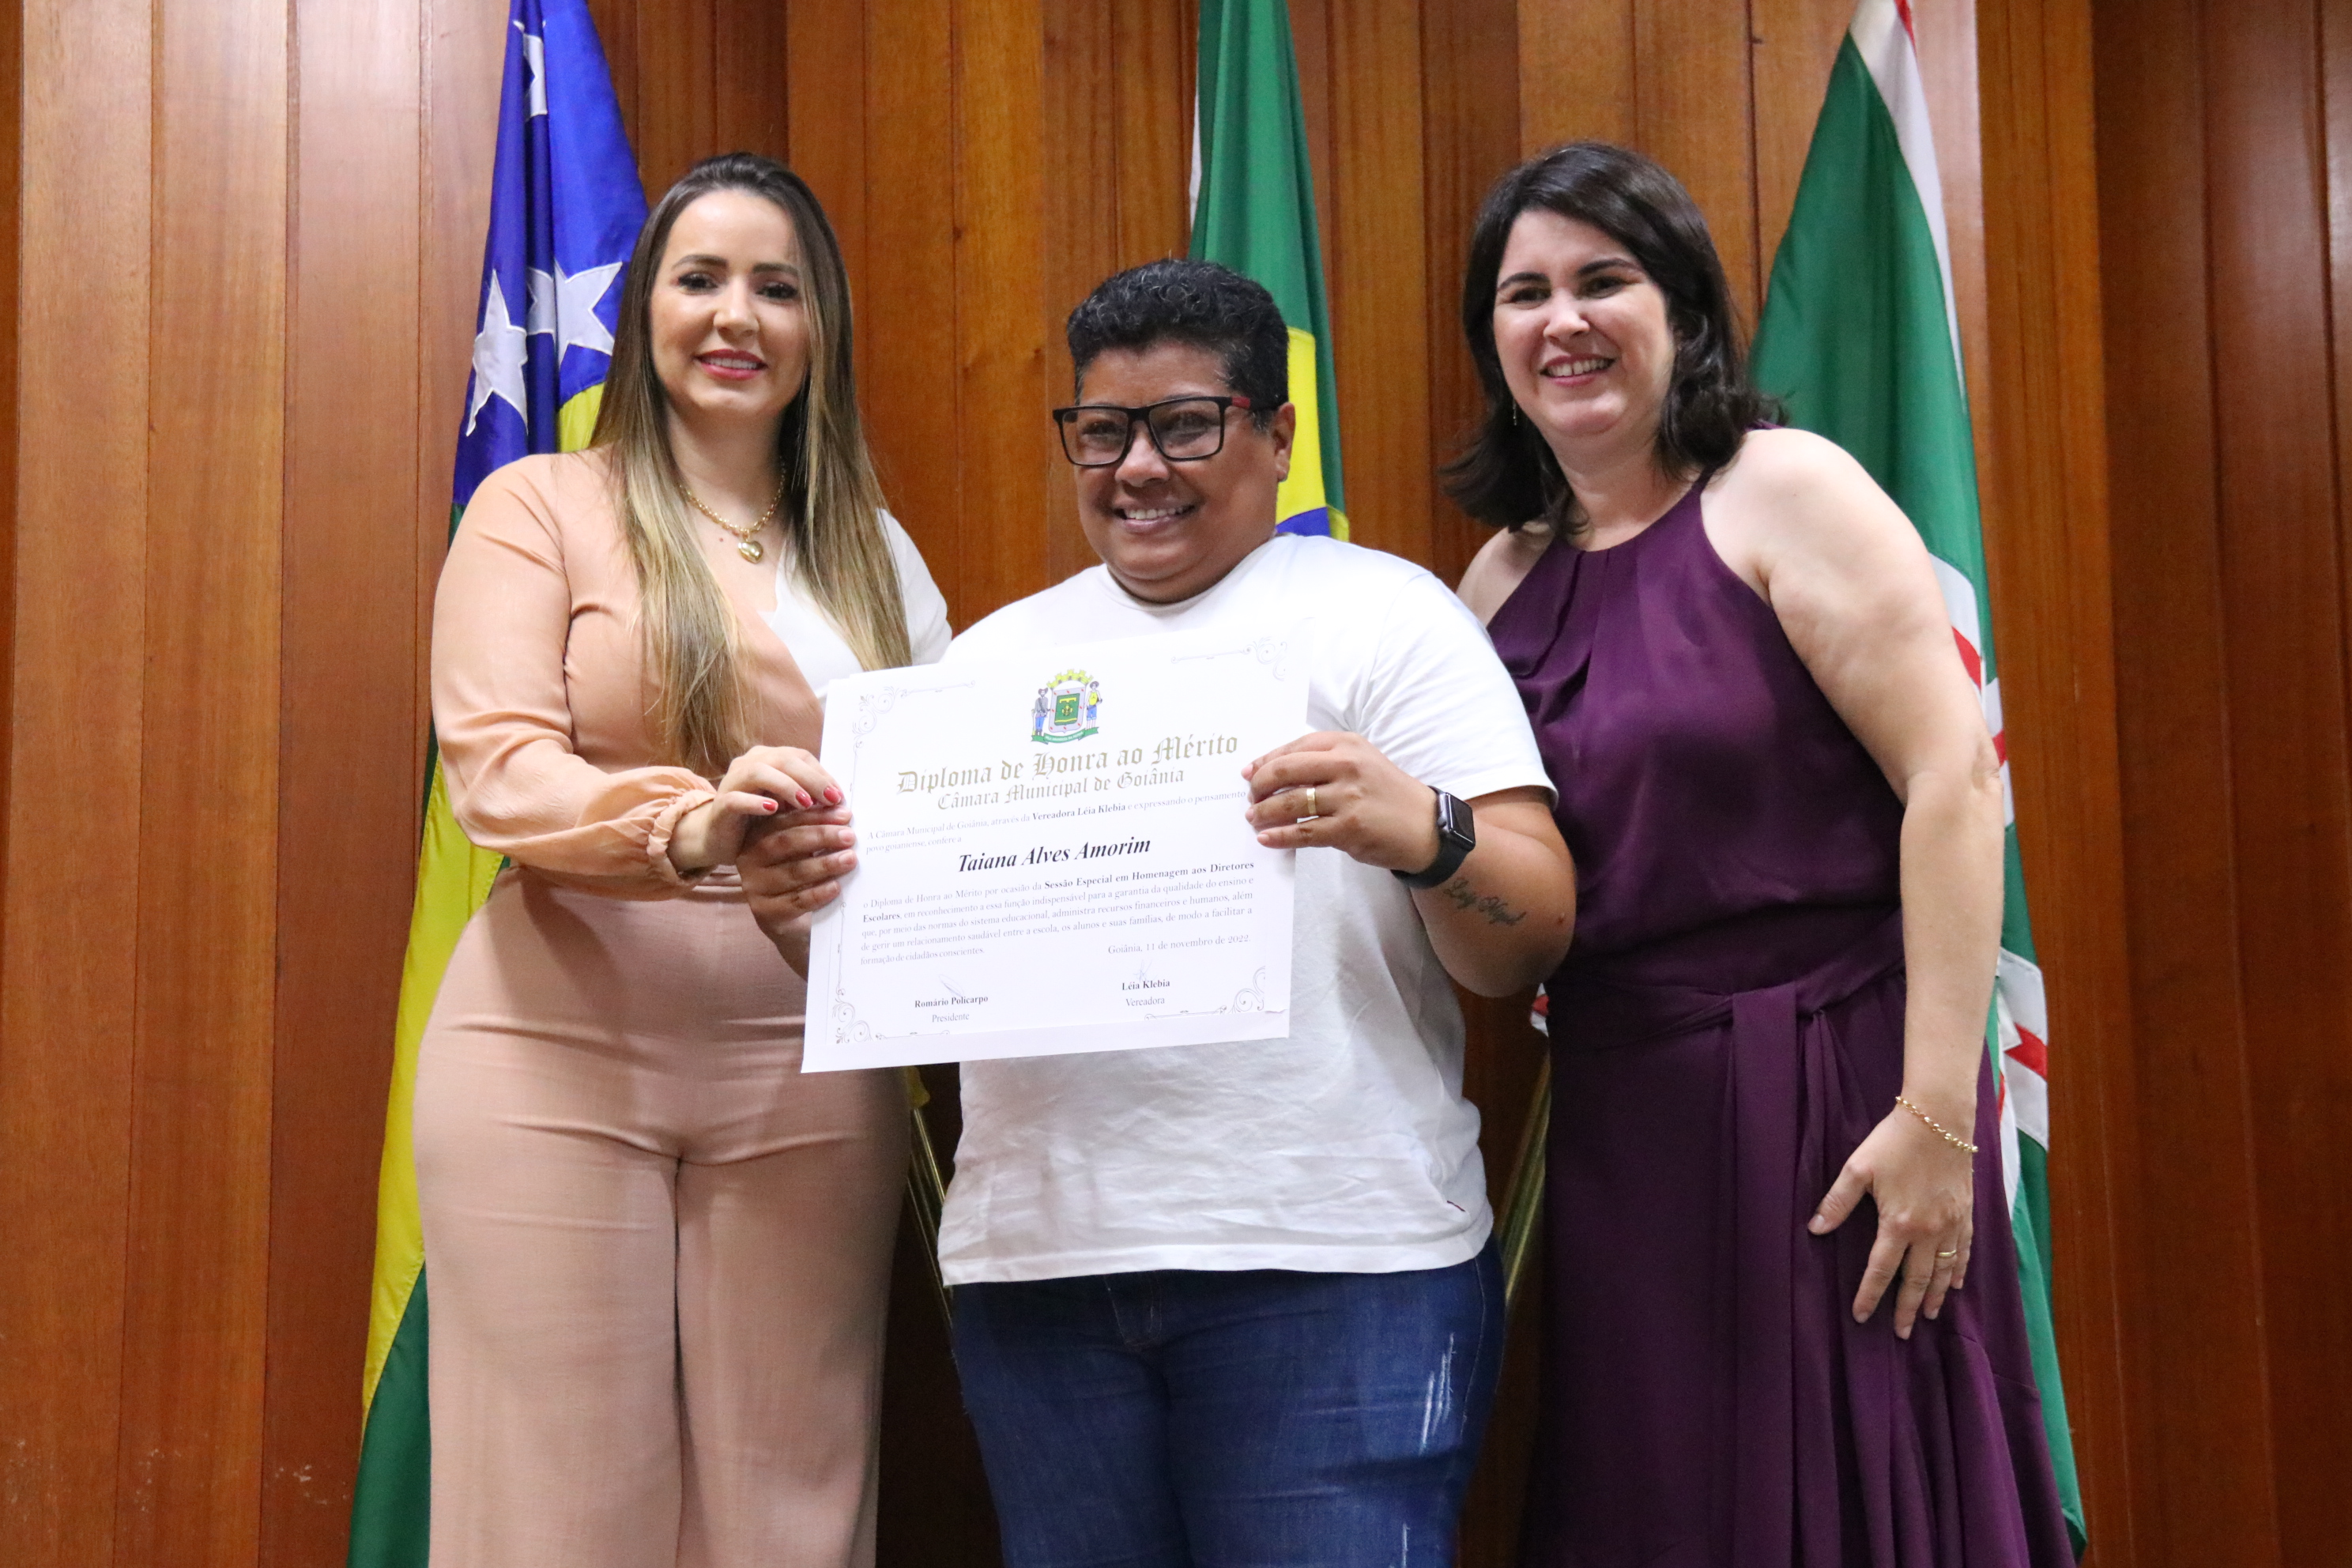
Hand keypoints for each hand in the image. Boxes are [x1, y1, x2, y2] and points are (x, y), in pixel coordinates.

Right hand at [667, 745, 840, 875]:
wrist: (721, 837)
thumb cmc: (760, 820)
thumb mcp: (788, 807)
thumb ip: (808, 797)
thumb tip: (840, 801)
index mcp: (769, 759)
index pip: (800, 756)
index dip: (821, 774)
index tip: (839, 796)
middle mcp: (749, 764)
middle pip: (783, 760)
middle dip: (811, 779)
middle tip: (831, 799)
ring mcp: (733, 782)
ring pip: (759, 772)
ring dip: (786, 786)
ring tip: (806, 804)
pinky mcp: (721, 803)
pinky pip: (736, 798)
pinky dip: (755, 802)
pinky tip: (773, 810)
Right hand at [738, 801, 857, 934]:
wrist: (789, 920)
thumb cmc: (800, 875)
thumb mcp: (804, 851)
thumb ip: (816, 830)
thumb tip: (843, 812)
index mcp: (757, 835)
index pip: (787, 821)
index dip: (816, 816)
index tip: (845, 815)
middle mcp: (750, 859)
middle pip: (786, 843)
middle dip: (821, 837)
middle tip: (849, 836)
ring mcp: (755, 887)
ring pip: (793, 872)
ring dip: (824, 864)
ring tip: (850, 859)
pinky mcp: (766, 912)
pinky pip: (795, 900)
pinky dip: (818, 893)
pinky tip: (836, 887)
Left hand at [1241, 732, 1440, 872]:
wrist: (1424, 825)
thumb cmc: (1386, 793)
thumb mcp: (1361, 761)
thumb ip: (1323, 761)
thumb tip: (1273, 769)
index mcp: (1347, 744)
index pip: (1294, 748)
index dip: (1265, 761)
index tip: (1249, 774)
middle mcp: (1347, 766)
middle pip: (1285, 771)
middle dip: (1259, 786)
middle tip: (1251, 798)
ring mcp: (1348, 797)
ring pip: (1290, 803)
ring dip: (1264, 812)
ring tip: (1254, 818)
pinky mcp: (1348, 828)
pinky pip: (1303, 832)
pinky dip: (1279, 836)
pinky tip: (1266, 838)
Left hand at [1808, 1099, 1975, 1337]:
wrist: (1939, 1119)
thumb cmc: (1893, 1141)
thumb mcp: (1858, 1169)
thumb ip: (1836, 1202)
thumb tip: (1814, 1229)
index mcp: (1898, 1224)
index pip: (1881, 1270)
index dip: (1870, 1295)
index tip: (1861, 1316)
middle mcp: (1928, 1231)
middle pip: (1916, 1280)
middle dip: (1906, 1309)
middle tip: (1900, 1334)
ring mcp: (1951, 1224)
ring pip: (1943, 1271)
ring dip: (1934, 1297)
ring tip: (1927, 1317)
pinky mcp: (1966, 1214)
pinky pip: (1964, 1252)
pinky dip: (1958, 1271)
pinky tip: (1955, 1284)